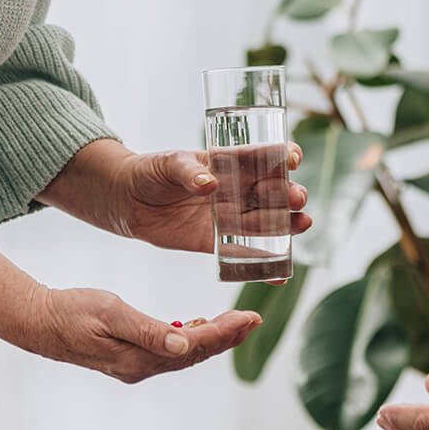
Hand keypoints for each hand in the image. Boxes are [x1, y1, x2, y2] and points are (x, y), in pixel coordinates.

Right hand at [14, 286, 259, 383]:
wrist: (38, 322)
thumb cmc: (72, 312)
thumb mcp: (111, 313)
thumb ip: (149, 331)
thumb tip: (184, 345)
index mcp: (140, 358)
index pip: (195, 348)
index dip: (225, 333)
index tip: (249, 317)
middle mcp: (142, 367)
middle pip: (195, 355)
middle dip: (227, 337)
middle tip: (253, 318)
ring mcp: (135, 365)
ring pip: (184, 355)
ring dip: (212, 339)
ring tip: (237, 323)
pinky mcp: (129, 357)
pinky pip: (168, 352)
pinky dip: (189, 340)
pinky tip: (198, 327)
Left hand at [116, 144, 310, 255]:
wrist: (126, 200)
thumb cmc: (150, 171)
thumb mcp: (168, 163)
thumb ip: (187, 171)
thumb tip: (209, 182)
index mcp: (229, 162)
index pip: (263, 156)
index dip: (282, 155)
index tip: (293, 158)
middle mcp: (236, 190)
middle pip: (272, 192)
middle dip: (289, 194)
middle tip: (296, 198)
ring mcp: (229, 217)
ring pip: (266, 222)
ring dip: (287, 225)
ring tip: (302, 224)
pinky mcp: (215, 243)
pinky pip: (243, 254)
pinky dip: (263, 265)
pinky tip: (281, 274)